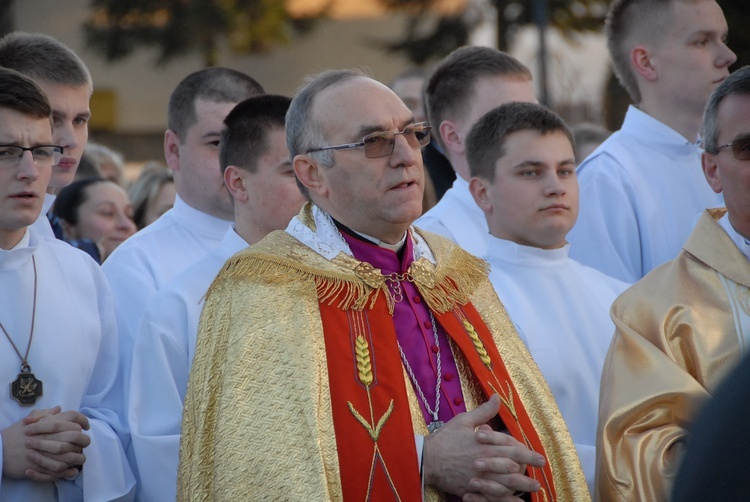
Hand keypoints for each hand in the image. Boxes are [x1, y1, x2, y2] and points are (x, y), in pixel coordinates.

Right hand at [2, 408, 89, 481]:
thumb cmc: (14, 434)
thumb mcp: (30, 420)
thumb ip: (46, 414)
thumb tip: (59, 409)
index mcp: (50, 423)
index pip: (73, 418)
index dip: (83, 421)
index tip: (85, 427)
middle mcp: (52, 435)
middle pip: (77, 436)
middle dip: (84, 440)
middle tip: (82, 444)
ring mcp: (48, 452)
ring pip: (73, 455)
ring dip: (78, 457)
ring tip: (79, 458)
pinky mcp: (43, 467)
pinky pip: (62, 470)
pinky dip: (69, 471)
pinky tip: (72, 471)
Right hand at [423, 394, 545, 501]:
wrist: (426, 459)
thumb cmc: (445, 439)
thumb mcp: (464, 421)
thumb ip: (484, 412)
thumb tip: (497, 398)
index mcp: (486, 446)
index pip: (514, 451)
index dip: (529, 455)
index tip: (540, 459)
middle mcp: (486, 464)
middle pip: (513, 471)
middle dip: (528, 476)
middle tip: (539, 481)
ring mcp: (479, 478)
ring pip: (505, 486)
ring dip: (520, 489)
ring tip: (531, 490)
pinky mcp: (471, 489)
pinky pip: (491, 497)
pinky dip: (504, 500)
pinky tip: (513, 501)